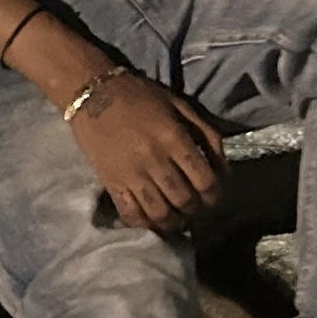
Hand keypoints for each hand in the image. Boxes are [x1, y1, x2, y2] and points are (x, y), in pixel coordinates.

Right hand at [72, 70, 227, 232]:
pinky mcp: (111, 182)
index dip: (215, 195)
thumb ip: (207, 134)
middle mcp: (154, 159)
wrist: (93, 94)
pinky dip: (145, 223)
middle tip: (196, 207)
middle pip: (184, 200)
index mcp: (174, 138)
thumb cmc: (140, 97)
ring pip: (159, 213)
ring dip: (173, 221)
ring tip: (176, 217)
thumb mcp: (180, 106)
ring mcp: (131, 173)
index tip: (214, 197)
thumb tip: (224, 168)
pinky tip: (152, 219)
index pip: (204, 180)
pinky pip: (131, 213)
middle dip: (196, 209)